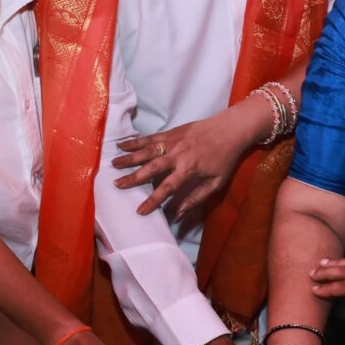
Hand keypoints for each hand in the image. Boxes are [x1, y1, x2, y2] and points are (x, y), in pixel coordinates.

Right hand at [113, 104, 262, 229]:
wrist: (231, 128)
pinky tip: (122, 145)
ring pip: (147, 151)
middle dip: (133, 177)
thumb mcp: (216, 183)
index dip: (153, 200)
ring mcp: (173, 141)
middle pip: (151, 168)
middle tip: (117, 185)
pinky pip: (150, 138)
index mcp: (189, 169)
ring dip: (129, 158)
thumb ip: (196, 198)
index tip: (140, 210)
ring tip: (113, 164)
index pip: (167, 188)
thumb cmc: (225, 158)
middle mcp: (177, 155)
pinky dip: (135, 141)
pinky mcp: (171, 132)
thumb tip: (178, 215)